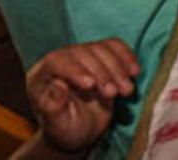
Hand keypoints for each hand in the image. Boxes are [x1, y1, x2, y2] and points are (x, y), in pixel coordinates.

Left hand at [25, 39, 139, 156]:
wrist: (79, 130)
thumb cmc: (64, 129)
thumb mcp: (57, 125)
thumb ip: (53, 107)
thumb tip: (58, 86)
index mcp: (43, 75)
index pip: (58, 61)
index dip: (75, 69)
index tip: (91, 84)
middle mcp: (62, 60)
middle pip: (83, 53)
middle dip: (102, 72)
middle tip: (113, 93)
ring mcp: (82, 56)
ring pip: (101, 48)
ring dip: (118, 68)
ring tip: (126, 90)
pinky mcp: (101, 57)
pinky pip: (115, 47)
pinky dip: (127, 57)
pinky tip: (134, 71)